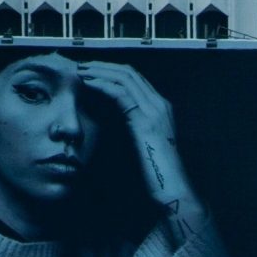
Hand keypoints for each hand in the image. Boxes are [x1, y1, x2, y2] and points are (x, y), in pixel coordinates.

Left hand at [75, 60, 203, 222]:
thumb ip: (135, 125)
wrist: (173, 190)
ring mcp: (154, 111)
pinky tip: (89, 84)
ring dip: (100, 72)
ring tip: (82, 72)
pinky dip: (103, 85)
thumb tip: (115, 118)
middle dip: (104, 66)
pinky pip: (121, 93)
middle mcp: (160, 104)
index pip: (135, 78)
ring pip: (124, 78)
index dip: (112, 71)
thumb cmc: (157, 174)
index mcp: (161, 108)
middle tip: (83, 66)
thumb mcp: (145, 142)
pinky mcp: (145, 121)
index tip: (93, 71)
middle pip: (129, 72)